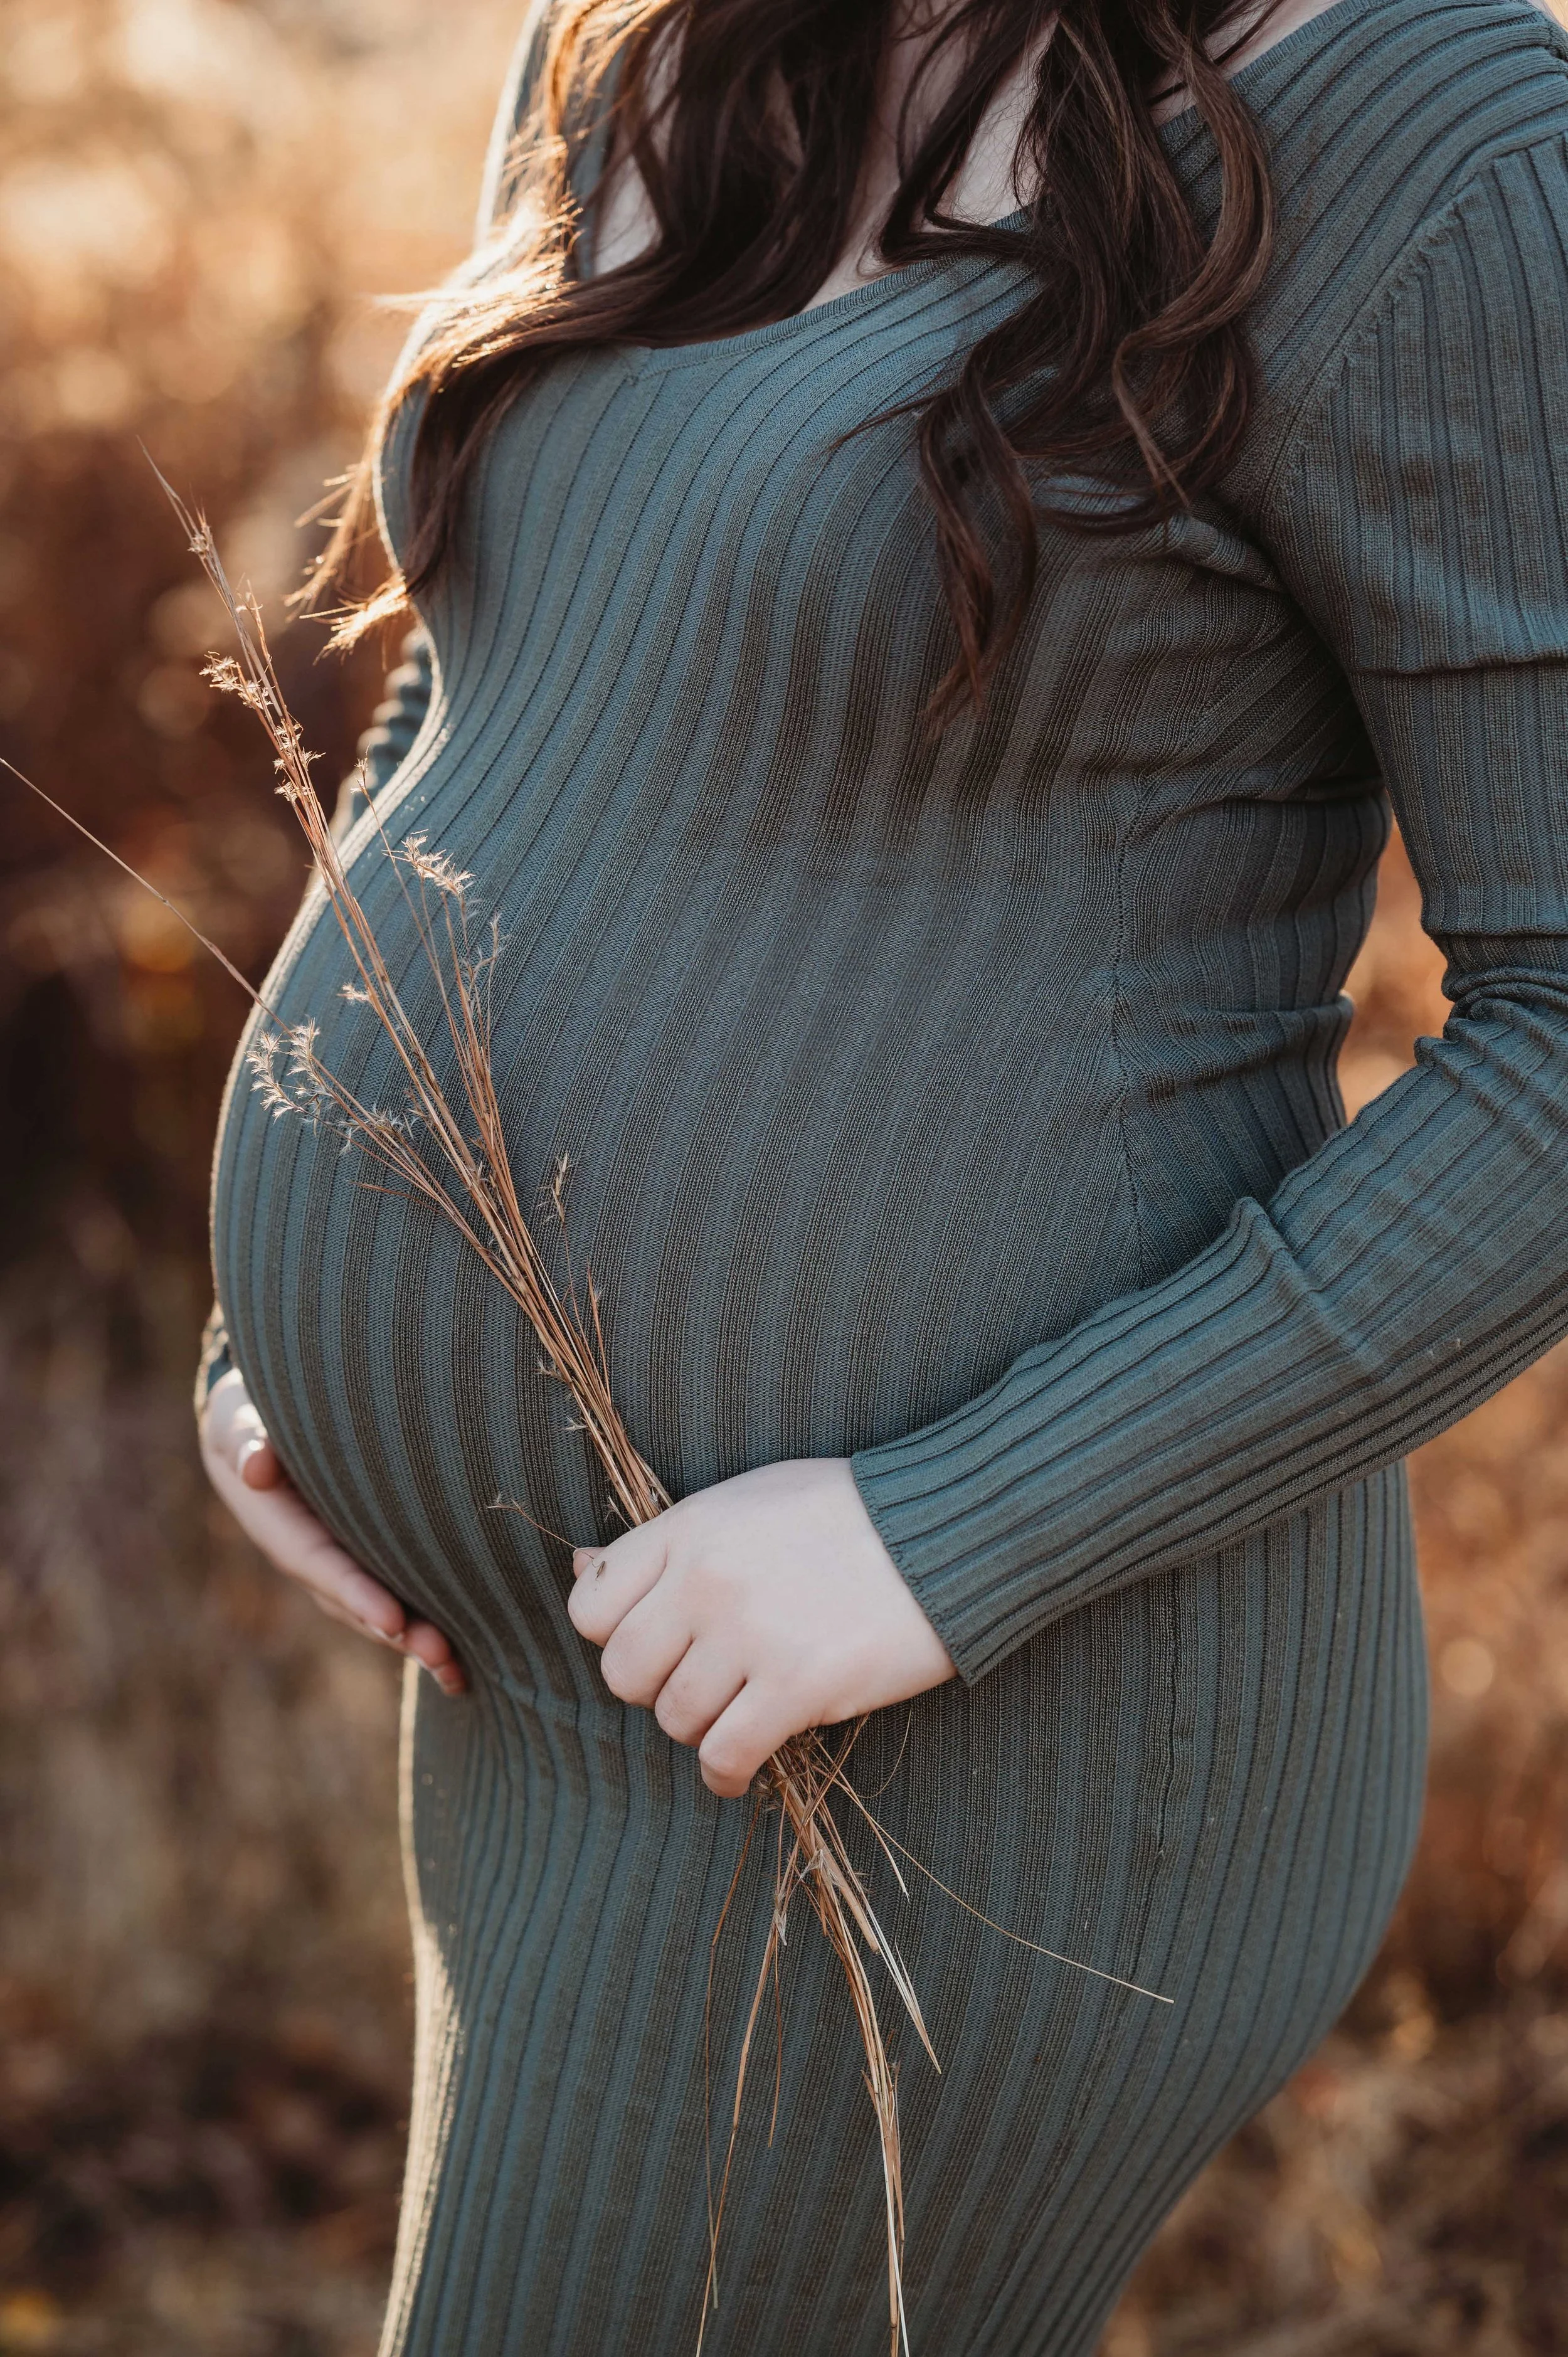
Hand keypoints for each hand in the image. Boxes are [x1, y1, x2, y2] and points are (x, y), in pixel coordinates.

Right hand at [199, 1367, 465, 1695]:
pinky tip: (463, 1663)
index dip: (354, 1593)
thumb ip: (246, 1439)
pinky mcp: (366, 1560)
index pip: (319, 1563)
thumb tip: (255, 1467)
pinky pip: (394, 1597)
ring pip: (376, 1610)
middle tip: (441, 1653)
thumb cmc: (250, 1420)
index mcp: (279, 1526)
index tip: (392, 1619)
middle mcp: (310, 1557)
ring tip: (458, 1669)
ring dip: (415, 1640)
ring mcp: (338, 1564)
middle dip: (396, 1631)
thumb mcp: (238, 1423)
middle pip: (353, 1602)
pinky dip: (423, 1628)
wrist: (258, 1434)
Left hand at [567, 1459, 954, 1796]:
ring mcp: (752, 1633)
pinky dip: (725, 1773)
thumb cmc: (848, 1512)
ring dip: (698, 1729)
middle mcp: (708, 1580)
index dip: (612, 1635)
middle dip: (654, 1689)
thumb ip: (667, 1539)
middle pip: (624, 1672)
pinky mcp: (800, 1684)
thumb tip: (580, 1565)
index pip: (591, 1604)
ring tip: (733, 1716)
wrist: (947, 1527)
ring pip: (675, 1718)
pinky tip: (740, 1767)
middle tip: (697, 1684)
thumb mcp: (746, 1500)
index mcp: (690, 1528)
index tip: (652, 1644)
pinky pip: (726, 1754)